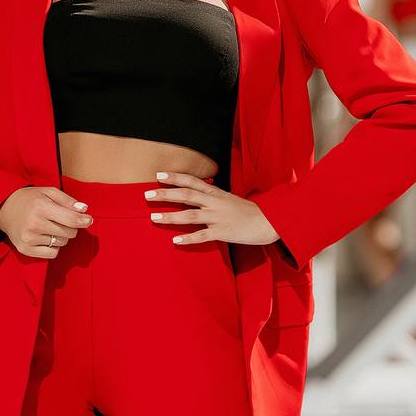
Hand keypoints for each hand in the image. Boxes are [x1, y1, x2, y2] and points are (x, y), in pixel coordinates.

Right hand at [0, 186, 93, 260]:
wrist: (4, 209)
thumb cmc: (30, 199)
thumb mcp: (48, 192)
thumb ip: (68, 200)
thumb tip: (84, 210)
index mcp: (41, 207)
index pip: (71, 219)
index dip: (84, 221)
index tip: (88, 220)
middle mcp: (34, 224)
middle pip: (69, 232)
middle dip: (72, 226)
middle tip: (63, 219)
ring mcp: (29, 239)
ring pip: (62, 243)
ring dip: (62, 236)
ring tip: (50, 226)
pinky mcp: (26, 250)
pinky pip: (52, 254)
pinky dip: (54, 247)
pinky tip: (45, 236)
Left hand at [144, 171, 280, 246]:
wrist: (269, 222)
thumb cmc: (248, 211)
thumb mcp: (229, 199)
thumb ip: (212, 196)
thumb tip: (197, 193)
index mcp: (216, 193)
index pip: (192, 181)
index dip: (175, 177)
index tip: (158, 175)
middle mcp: (214, 203)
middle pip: (186, 195)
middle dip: (165, 194)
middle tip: (147, 194)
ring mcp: (218, 218)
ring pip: (190, 215)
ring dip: (170, 216)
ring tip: (153, 217)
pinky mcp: (222, 233)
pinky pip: (202, 236)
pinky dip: (188, 238)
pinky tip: (175, 240)